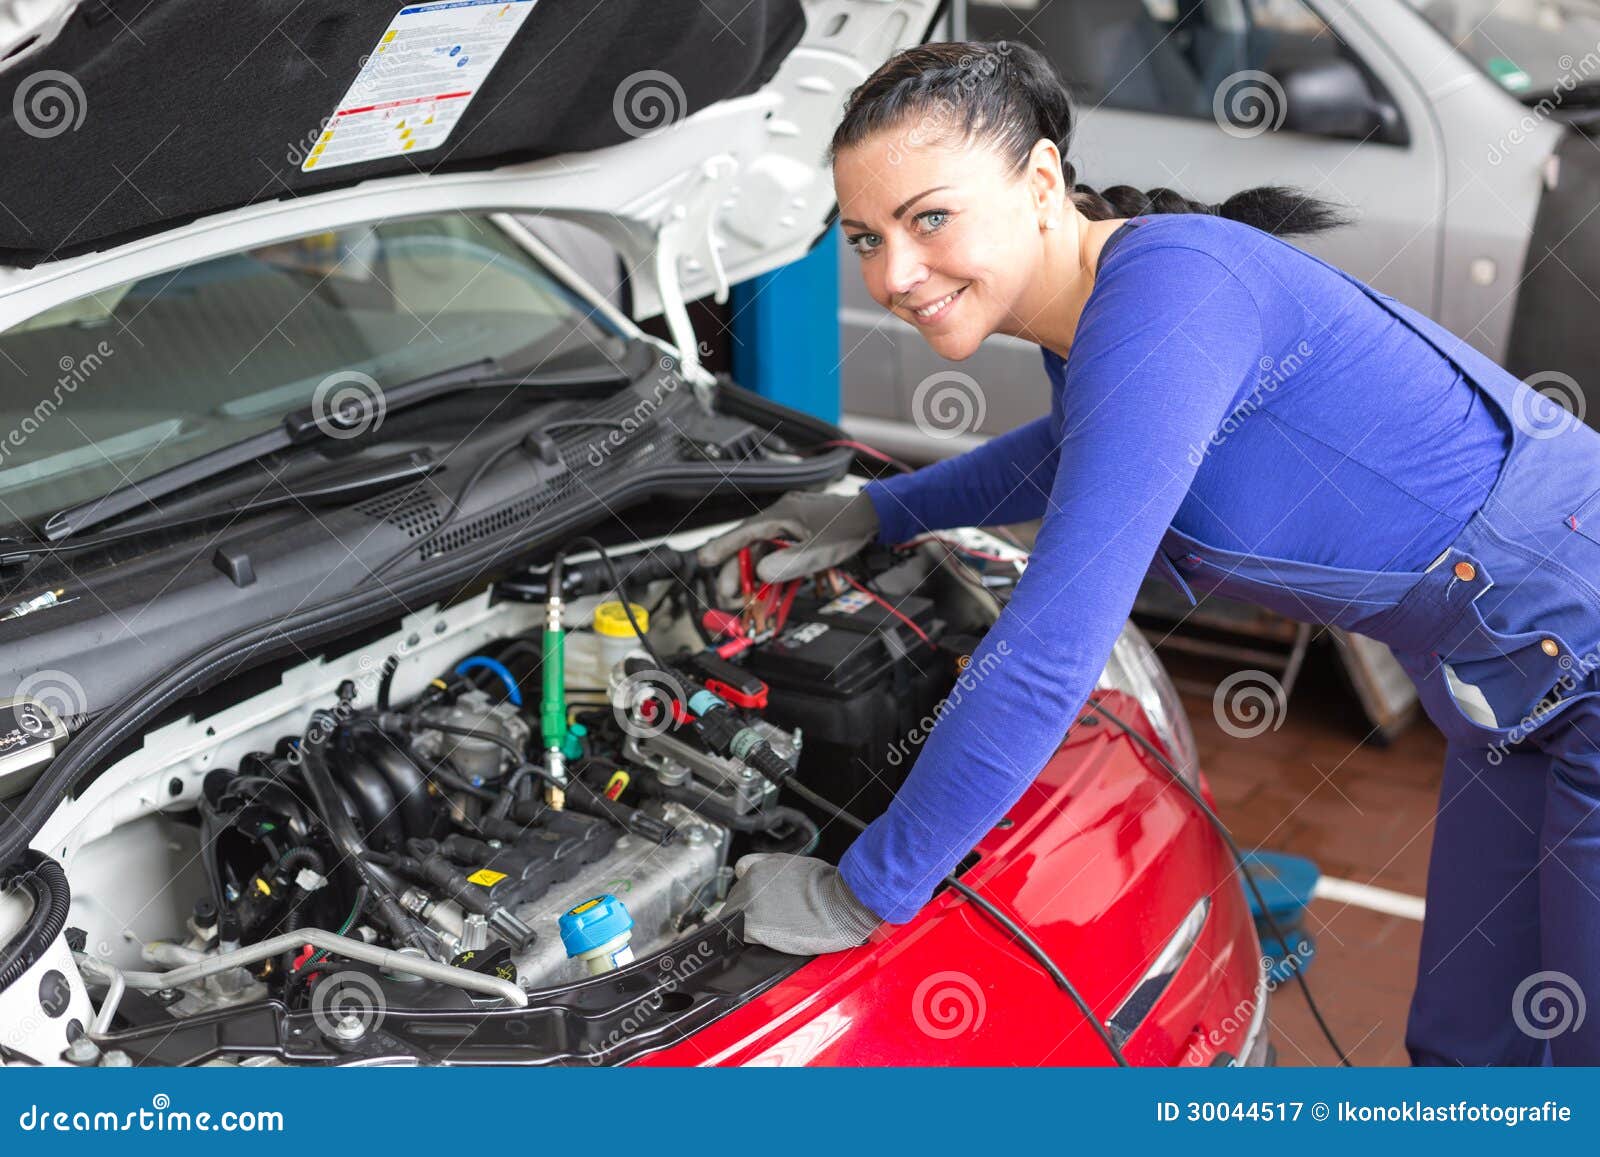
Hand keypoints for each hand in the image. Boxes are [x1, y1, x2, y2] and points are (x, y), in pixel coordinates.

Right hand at [696, 490, 879, 600]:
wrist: (876, 516)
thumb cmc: (850, 525)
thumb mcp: (819, 549)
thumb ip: (789, 563)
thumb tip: (762, 574)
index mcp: (782, 514)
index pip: (744, 532)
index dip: (722, 548)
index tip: (704, 560)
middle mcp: (782, 517)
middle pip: (751, 546)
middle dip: (738, 572)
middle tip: (728, 595)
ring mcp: (791, 526)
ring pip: (764, 552)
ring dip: (756, 576)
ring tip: (747, 598)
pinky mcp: (801, 536)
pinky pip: (780, 554)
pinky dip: (774, 571)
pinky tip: (770, 588)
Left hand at [723, 853, 882, 953]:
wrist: (839, 901)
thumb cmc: (831, 886)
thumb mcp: (803, 866)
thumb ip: (781, 871)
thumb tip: (779, 884)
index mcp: (764, 864)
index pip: (741, 871)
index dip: (748, 887)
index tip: (754, 897)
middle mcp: (752, 878)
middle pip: (736, 896)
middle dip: (749, 907)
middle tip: (771, 919)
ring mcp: (749, 900)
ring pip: (733, 915)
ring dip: (746, 924)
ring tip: (772, 930)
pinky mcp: (750, 923)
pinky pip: (737, 933)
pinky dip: (748, 939)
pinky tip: (766, 940)